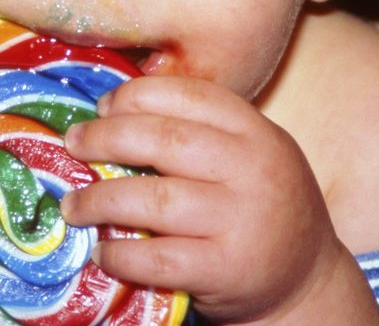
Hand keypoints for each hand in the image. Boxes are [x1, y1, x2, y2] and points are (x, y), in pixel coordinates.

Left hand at [60, 76, 362, 323]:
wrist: (305, 282)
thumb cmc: (262, 209)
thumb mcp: (251, 156)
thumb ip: (201, 134)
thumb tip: (113, 115)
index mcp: (257, 132)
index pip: (189, 95)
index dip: (136, 96)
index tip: (102, 107)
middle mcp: (254, 170)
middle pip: (164, 140)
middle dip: (105, 138)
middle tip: (73, 144)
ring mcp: (241, 221)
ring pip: (153, 199)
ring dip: (100, 199)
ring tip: (74, 204)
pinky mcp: (226, 269)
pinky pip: (158, 257)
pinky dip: (120, 254)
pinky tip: (103, 251)